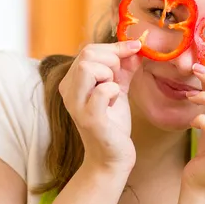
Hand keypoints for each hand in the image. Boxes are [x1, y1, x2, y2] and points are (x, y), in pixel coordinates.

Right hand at [58, 40, 142, 173]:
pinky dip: (114, 92)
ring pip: (89, 67)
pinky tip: (114, 105)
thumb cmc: (113, 123)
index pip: (89, 49)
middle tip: (118, 80)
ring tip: (113, 92)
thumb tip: (135, 47)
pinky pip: (103, 91)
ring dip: (110, 75)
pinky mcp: (89, 118)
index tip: (136, 47)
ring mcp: (76, 104)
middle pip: (88, 54)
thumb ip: (124, 68)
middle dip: (112, 60)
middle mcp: (68, 91)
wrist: (112, 157)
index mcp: (72, 81)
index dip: (115, 46)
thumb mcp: (118, 89)